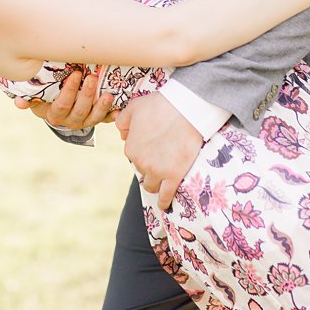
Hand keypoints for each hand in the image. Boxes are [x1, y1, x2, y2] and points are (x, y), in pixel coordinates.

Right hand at [13, 67, 116, 128]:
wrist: (59, 111)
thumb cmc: (47, 99)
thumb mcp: (37, 99)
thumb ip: (29, 100)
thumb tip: (18, 102)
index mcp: (55, 115)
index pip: (62, 104)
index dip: (69, 91)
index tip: (75, 74)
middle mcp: (71, 120)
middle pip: (80, 110)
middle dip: (87, 94)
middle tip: (93, 77)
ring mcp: (85, 121)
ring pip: (94, 117)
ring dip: (102, 106)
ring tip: (108, 94)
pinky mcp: (97, 120)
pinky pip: (106, 119)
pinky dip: (113, 114)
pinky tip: (120, 107)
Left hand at [117, 92, 203, 210]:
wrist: (186, 108)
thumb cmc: (161, 104)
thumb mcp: (134, 107)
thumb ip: (123, 122)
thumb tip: (124, 135)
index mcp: (131, 148)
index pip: (133, 156)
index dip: (143, 151)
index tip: (152, 147)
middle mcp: (141, 162)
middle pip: (142, 171)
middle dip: (149, 167)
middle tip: (161, 159)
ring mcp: (157, 171)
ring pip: (151, 186)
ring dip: (155, 184)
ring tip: (161, 182)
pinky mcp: (174, 175)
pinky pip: (166, 195)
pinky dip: (164, 202)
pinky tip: (164, 205)